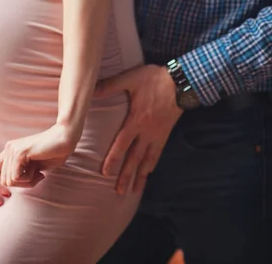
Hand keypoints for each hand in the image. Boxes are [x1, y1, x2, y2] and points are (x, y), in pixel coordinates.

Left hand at [0, 124, 78, 186]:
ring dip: (26, 182)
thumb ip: (19, 173)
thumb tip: (7, 185)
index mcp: (9, 151)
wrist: (65, 139)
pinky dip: (29, 179)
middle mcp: (8, 149)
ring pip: (9, 181)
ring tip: (38, 172)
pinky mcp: (20, 153)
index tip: (23, 180)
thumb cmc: (53, 153)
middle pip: (2, 181)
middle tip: (36, 177)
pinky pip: (17, 177)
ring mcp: (12, 150)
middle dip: (20, 185)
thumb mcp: (32, 167)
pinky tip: (39, 170)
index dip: (5, 181)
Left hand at [96, 65, 183, 193]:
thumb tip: (90, 89)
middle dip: (126, 176)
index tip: (106, 173)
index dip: (114, 159)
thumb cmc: (154, 79)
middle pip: (135, 158)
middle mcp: (147, 132)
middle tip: (119, 192)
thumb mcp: (131, 79)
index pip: (122, 144)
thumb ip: (110, 85)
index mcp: (136, 120)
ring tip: (134, 190)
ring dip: (140, 176)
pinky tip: (148, 172)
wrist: (182, 82)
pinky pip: (158, 153)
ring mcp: (157, 134)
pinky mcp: (165, 133)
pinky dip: (152, 164)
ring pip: (147, 160)